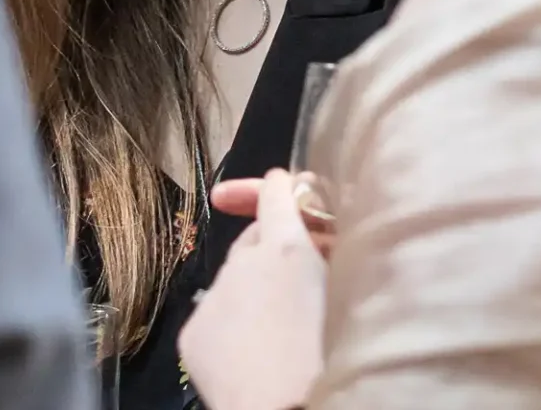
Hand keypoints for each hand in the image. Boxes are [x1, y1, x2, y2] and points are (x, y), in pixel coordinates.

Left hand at [180, 170, 326, 409]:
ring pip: (234, 282)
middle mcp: (243, 261)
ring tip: (279, 329)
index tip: (284, 186)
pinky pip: (214, 318)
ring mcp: (213, 296)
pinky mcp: (192, 333)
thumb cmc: (331, 355)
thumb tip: (321, 241)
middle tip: (299, 281)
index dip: (282, 187)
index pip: (277, 192)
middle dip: (272, 251)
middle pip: (255, 240)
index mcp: (287, 247)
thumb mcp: (347, 293)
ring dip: (253, 292)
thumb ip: (332, 257)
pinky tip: (252, 354)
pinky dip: (230, 327)